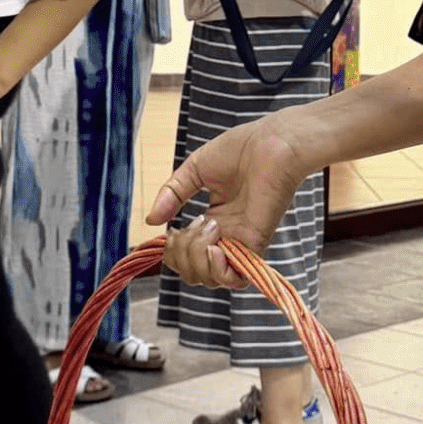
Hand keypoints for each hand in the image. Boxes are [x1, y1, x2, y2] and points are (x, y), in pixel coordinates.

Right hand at [148, 115, 313, 287]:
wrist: (271, 143)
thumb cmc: (241, 149)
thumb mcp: (193, 169)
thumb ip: (171, 194)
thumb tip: (151, 221)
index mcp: (213, 221)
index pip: (185, 255)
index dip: (172, 251)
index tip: (171, 229)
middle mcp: (226, 237)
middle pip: (192, 273)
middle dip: (180, 255)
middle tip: (189, 226)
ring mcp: (240, 243)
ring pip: (209, 280)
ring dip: (196, 258)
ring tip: (207, 226)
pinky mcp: (254, 244)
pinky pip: (232, 279)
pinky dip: (215, 269)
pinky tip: (215, 244)